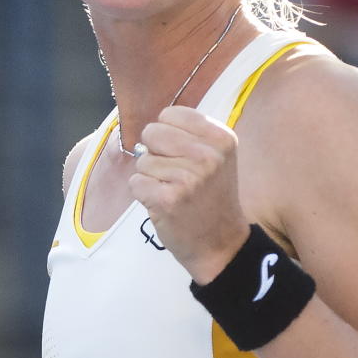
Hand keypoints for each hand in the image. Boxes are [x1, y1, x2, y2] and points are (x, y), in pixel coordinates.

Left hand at [128, 106, 250, 282]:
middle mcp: (208, 156)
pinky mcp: (168, 199)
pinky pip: (136, 182)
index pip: (171, 114)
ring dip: (151, 177)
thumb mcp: (217, 158)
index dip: (167, 132)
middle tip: (173, 174)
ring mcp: (188, 178)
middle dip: (154, 151)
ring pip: (143, 160)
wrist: (221, 244)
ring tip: (173, 192)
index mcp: (222, 139)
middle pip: (153, 132)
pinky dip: (144, 194)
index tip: (181, 153)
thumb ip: (190, 135)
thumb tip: (152, 125)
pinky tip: (164, 203)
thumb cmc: (213, 198)